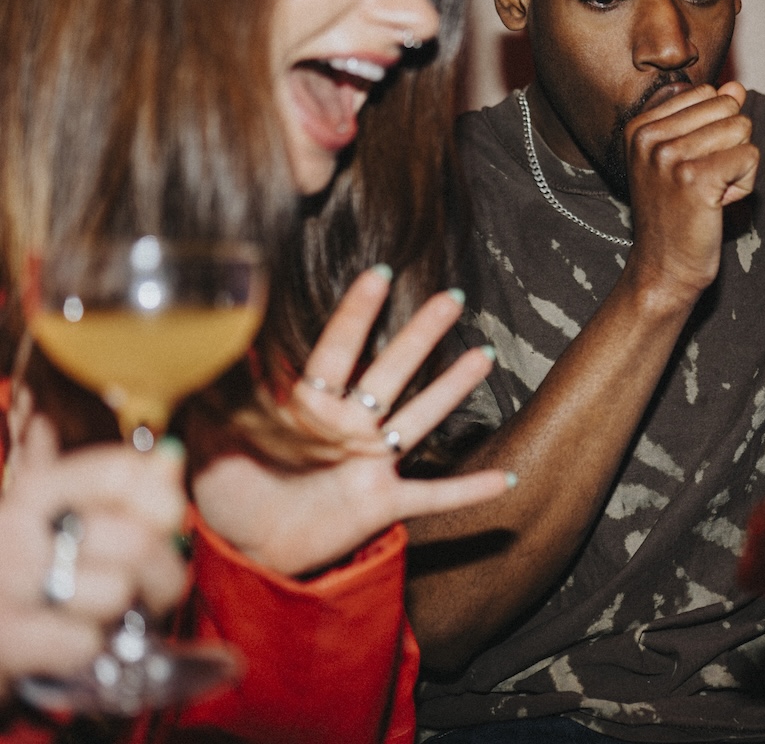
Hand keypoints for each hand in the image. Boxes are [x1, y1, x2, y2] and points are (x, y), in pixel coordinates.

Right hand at [0, 415, 187, 699]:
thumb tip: (170, 458)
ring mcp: (6, 581)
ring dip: (120, 614)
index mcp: (38, 489)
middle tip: (146, 586)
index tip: (166, 524)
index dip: (163, 502)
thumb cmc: (32, 574)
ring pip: (117, 592)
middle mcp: (15, 526)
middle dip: (158, 572)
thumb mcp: (65, 520)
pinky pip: (85, 641)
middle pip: (136, 540)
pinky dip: (87, 646)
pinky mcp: (4, 636)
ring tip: (99, 613)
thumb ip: (121, 488)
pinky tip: (66, 638)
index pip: (123, 474)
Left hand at [190, 268, 513, 576]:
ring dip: (452, 389)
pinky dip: (468, 490)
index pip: (338, 350)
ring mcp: (370, 462)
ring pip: (419, 418)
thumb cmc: (229, 489)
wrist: (246, 548)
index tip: (380, 274)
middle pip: (392, 372)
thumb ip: (212, 393)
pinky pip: (433, 496)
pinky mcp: (381, 503)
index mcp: (309, 407)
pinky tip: (503, 479)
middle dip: (421, 334)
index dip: (357, 313)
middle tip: (451, 298)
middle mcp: (348, 427)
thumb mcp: (212, 436)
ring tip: (485, 356)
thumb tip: (203, 344)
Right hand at [623, 81, 758, 304]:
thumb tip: (736, 86)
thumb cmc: (677, 215)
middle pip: (727, 107)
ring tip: (710, 194)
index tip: (691, 168)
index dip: (715, 131)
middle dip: (730, 146)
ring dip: (738, 166)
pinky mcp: (694, 179)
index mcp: (641, 126)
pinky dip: (745, 183)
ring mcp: (669, 157)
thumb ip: (709, 117)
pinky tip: (719, 204)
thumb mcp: (685, 158)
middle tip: (704, 183)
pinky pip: (749, 155)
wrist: (663, 268)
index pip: (709, 94)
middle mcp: (649, 137)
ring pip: (741, 129)